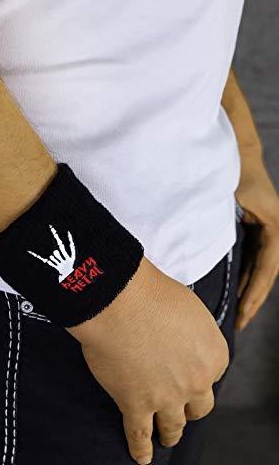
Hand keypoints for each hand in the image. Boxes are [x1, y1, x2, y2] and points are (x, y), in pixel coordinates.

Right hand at [68, 257, 228, 464]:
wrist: (120, 301)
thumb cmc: (151, 294)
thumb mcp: (187, 306)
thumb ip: (190, 329)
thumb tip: (179, 333)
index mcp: (213, 355)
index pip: (211, 374)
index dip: (197, 373)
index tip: (186, 370)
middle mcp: (196, 382)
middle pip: (198, 406)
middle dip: (189, 407)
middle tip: (181, 407)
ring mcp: (166, 397)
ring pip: (173, 426)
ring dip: (170, 433)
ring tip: (166, 436)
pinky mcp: (135, 404)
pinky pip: (139, 434)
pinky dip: (141, 448)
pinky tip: (142, 457)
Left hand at [235, 159, 278, 330]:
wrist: (238, 155)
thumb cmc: (236, 175)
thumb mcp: (233, 203)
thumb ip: (226, 227)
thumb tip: (208, 255)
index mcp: (275, 231)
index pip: (265, 271)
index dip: (254, 295)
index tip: (242, 314)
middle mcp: (274, 234)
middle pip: (264, 276)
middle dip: (252, 301)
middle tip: (239, 324)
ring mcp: (266, 233)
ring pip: (260, 270)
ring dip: (249, 292)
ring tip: (238, 315)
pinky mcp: (256, 231)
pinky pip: (253, 260)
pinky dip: (246, 277)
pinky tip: (236, 290)